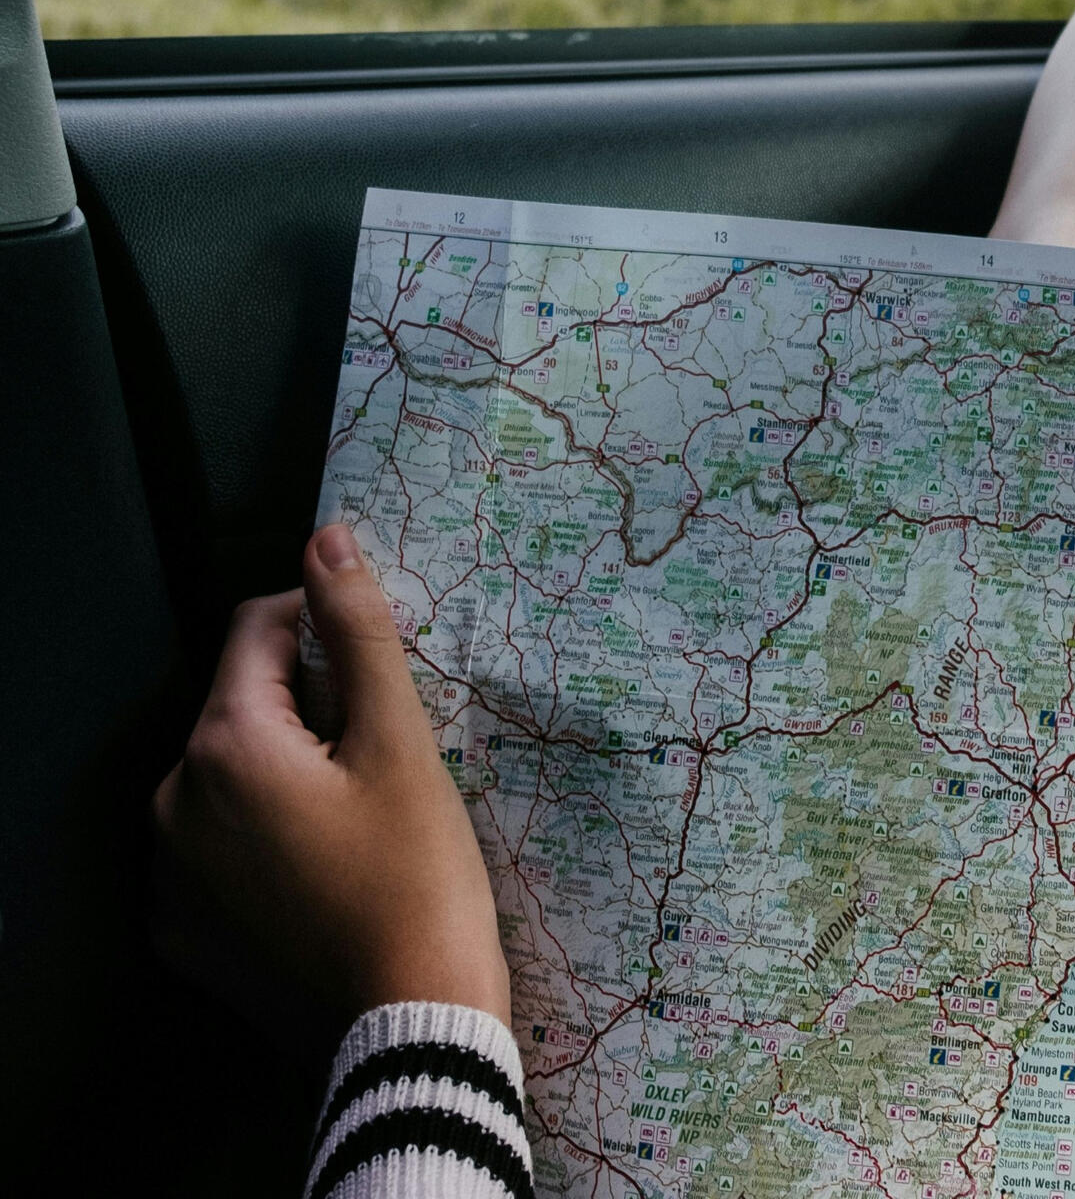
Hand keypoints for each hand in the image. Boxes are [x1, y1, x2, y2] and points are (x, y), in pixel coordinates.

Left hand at [154, 523, 510, 1026]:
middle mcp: (173, 802)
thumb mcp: (400, 739)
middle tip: (389, 745)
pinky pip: (221, 843)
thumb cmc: (415, 875)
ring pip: (235, 772)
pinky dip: (270, 832)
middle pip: (246, 702)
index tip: (386, 658)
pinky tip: (333, 860)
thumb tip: (327, 538)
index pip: (261, 627)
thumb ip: (359, 630)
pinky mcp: (183, 930)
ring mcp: (169, 874)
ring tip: (366, 806)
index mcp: (224, 745)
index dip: (327, 621)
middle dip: (313, 700)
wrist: (408, 1026)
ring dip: (292, 764)